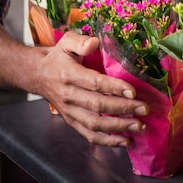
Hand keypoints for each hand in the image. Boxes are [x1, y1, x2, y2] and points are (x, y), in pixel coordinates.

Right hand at [35, 30, 148, 145]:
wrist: (38, 74)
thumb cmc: (58, 56)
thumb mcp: (66, 41)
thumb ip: (80, 41)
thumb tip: (95, 43)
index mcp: (69, 74)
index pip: (95, 83)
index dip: (114, 88)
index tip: (134, 92)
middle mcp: (69, 95)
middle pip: (98, 106)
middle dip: (123, 109)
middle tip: (144, 109)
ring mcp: (69, 111)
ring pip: (94, 124)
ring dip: (118, 127)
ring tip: (139, 126)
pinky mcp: (71, 121)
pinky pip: (88, 135)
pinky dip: (107, 141)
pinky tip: (125, 140)